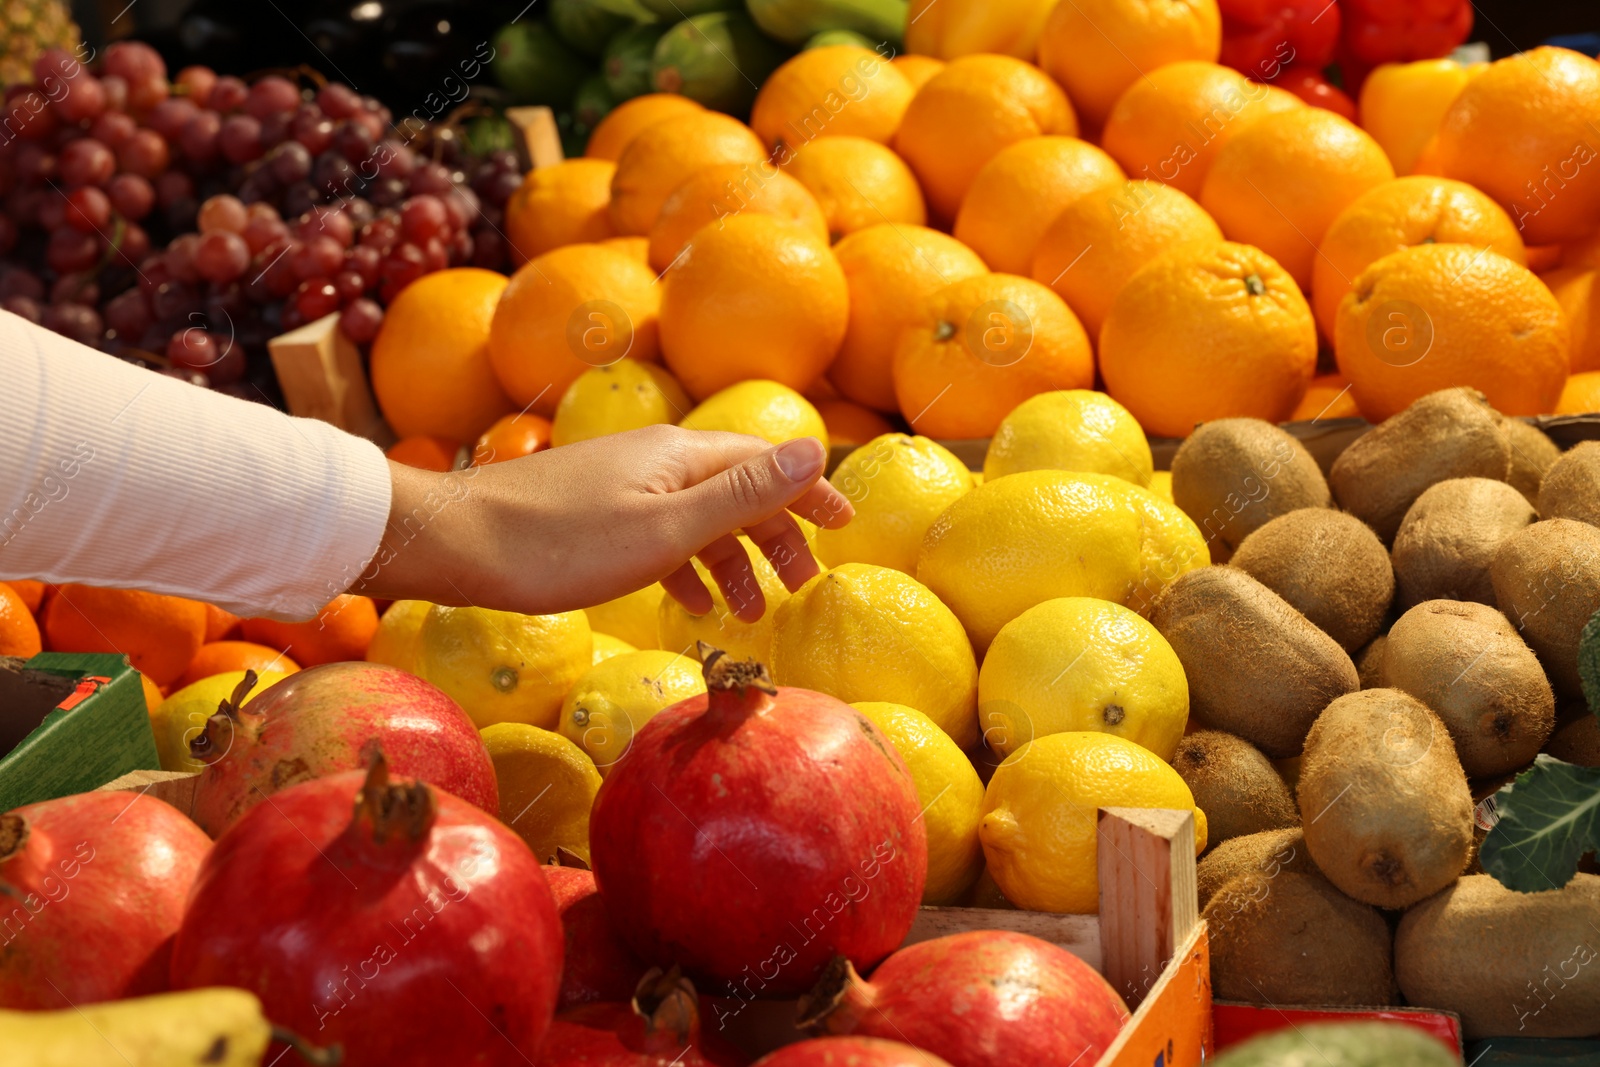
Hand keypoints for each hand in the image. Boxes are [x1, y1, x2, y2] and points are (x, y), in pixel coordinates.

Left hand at [358, 425, 852, 620]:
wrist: (456, 543)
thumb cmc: (562, 543)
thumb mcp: (665, 528)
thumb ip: (742, 494)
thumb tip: (816, 448)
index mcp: (681, 456)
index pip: (766, 462)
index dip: (808, 492)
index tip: (844, 527)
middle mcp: (656, 459)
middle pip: (736, 488)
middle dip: (775, 535)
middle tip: (801, 585)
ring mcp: (622, 484)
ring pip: (697, 516)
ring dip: (731, 559)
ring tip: (749, 611)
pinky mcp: (593, 512)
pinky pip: (659, 532)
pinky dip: (686, 564)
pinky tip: (688, 601)